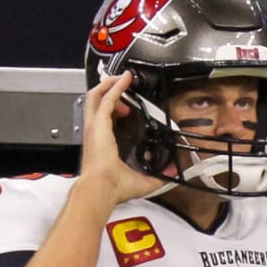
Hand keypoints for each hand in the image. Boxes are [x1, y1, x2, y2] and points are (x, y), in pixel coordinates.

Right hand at [79, 73, 166, 203]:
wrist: (102, 188)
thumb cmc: (113, 188)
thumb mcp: (143, 180)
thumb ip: (159, 175)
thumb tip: (172, 172)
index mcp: (102, 145)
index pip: (105, 119)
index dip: (115, 110)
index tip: (128, 107)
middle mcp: (95, 133)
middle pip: (96, 102)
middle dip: (109, 91)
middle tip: (123, 86)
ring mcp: (94, 126)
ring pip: (96, 96)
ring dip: (110, 85)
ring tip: (123, 78)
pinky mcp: (98, 123)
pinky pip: (106, 98)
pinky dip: (115, 87)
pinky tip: (125, 79)